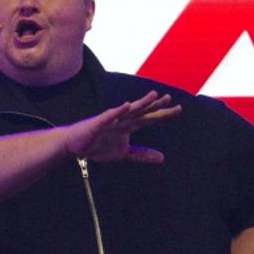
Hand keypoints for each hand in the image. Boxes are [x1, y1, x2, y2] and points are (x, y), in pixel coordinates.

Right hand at [62, 90, 180, 162]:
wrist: (74, 146)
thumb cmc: (98, 146)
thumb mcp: (124, 153)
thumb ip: (142, 154)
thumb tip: (162, 158)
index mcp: (129, 125)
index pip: (149, 118)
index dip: (163, 114)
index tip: (178, 109)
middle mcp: (122, 120)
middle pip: (142, 111)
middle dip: (155, 105)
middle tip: (170, 99)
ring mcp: (110, 120)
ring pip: (128, 110)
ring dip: (141, 103)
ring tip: (154, 95)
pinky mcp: (97, 123)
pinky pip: (109, 117)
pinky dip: (117, 111)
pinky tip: (127, 106)